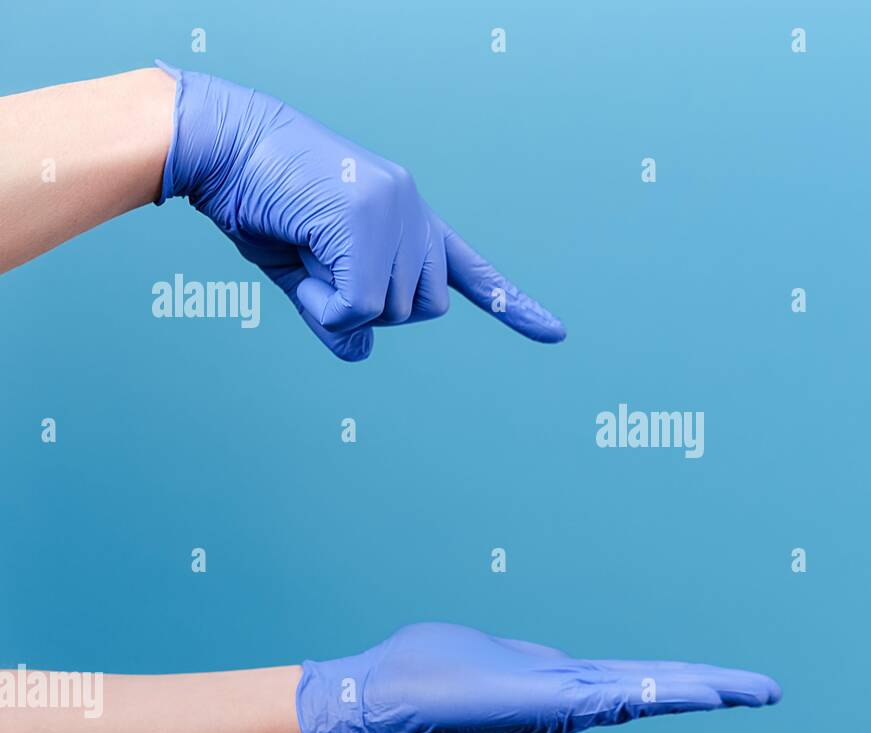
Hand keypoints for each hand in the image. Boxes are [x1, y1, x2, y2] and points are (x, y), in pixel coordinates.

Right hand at [154, 61, 564, 360]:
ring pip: (390, 311)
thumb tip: (361, 354)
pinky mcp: (368, 218)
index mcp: (409, 219)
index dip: (510, 305)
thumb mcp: (305, 272)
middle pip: (424, 310)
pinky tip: (301, 256)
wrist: (222, 147)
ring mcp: (397, 211)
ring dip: (339, 302)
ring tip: (304, 248)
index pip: (470, 270)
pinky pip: (358, 306)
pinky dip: (323, 304)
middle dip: (373, 309)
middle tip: (322, 267)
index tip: (555, 333)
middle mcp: (415, 211)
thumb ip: (338, 313)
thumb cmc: (259, 202)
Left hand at [295, 623, 781, 732]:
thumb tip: (537, 672)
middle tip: (771, 692)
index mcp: (564, 684)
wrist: (384, 695)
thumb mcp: (496, 658)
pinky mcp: (548, 703)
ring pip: (650, 694)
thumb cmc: (429, 670)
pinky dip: (664, 697)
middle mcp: (572, 697)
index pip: (641, 682)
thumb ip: (526, 667)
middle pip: (659, 689)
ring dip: (705, 691)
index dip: (686, 683)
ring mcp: (563, 702)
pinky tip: (697, 694)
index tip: (728, 684)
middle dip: (717, 690)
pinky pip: (619, 699)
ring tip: (754, 692)